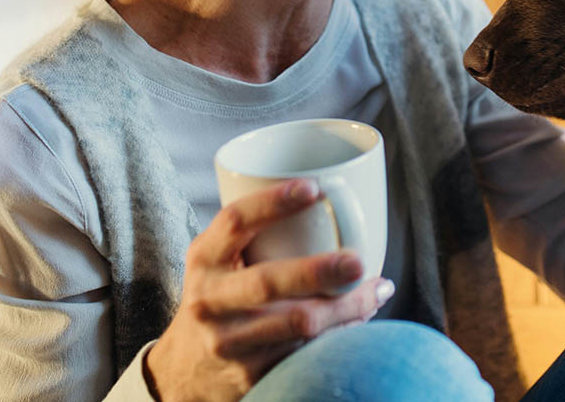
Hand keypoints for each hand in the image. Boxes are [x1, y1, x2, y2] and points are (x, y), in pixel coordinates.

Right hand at [144, 179, 392, 401]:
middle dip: (318, 272)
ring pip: (298, 323)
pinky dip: (341, 335)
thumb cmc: (221, 296)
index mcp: (205, 258)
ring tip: (377, 290)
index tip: (315, 188)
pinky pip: (306, 353)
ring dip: (347, 307)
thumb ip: (260, 232)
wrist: (186, 369)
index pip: (234, 222)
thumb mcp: (221, 259)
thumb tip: (340, 197)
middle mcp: (209, 300)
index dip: (273, 202)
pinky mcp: (249, 376)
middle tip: (358, 262)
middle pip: (267, 283)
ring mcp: (228, 342)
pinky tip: (361, 320)